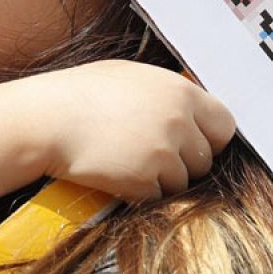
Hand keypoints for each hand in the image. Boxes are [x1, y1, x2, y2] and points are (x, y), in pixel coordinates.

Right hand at [15, 60, 235, 201]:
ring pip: (183, 183)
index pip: (225, 125)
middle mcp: (178, 122)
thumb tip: (194, 111)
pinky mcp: (144, 181)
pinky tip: (117, 174)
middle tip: (150, 155)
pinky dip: (141, 192)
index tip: (191, 142)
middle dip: (184, 163)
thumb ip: (169, 94)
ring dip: (161, 180)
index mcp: (181, 92)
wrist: (47, 119)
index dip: (209, 138)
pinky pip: (157, 196)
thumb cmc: (82, 94)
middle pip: (205, 160)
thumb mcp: (132, 77)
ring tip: (128, 162)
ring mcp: (162, 153)